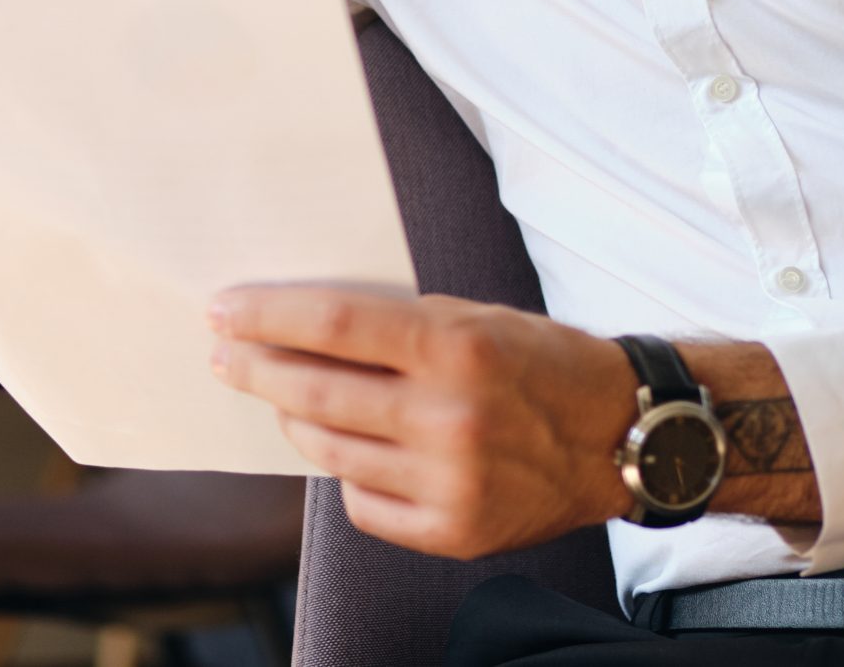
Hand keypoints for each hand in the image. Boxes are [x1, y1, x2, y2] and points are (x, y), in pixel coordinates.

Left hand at [208, 286, 639, 558]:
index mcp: (456, 347)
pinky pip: (363, 505)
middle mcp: (450, 417)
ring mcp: (450, 481)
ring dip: (295, 422)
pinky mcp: (455, 532)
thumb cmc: (544, 363)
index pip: (333, 325)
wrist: (621, 436)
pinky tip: (353, 452)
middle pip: (316, 392)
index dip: (267, 316)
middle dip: (257, 371)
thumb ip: (398, 326)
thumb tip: (301, 327)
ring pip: (330, 451)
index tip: (223, 311)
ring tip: (287, 403)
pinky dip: (348, 474)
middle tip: (226, 358)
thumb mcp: (477, 318)